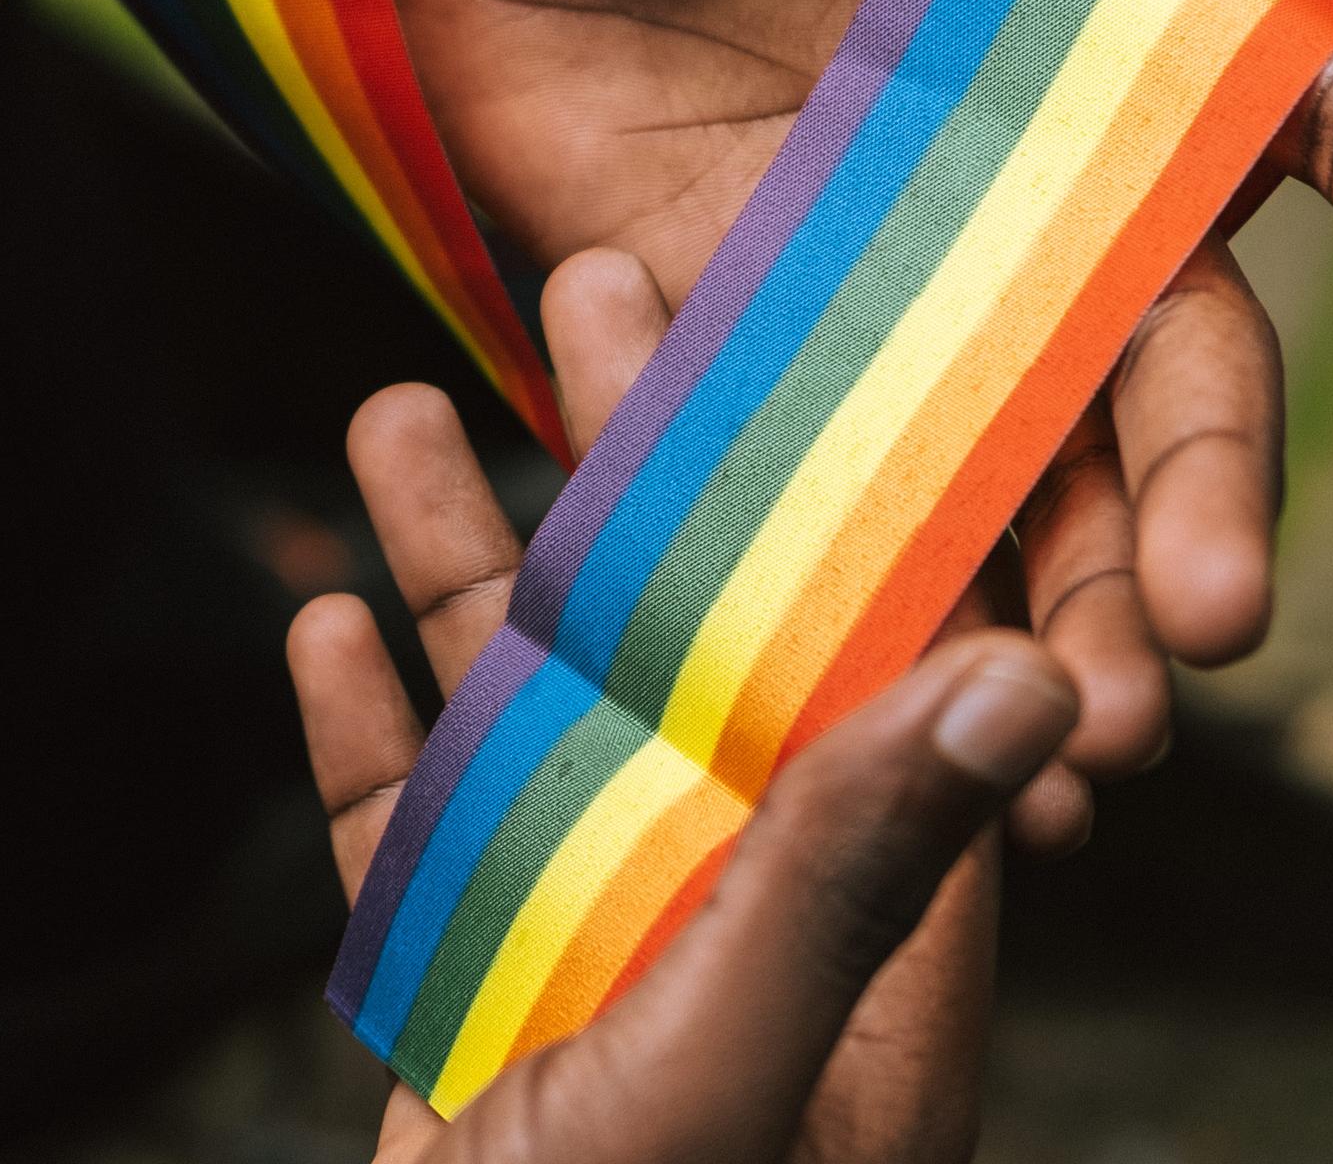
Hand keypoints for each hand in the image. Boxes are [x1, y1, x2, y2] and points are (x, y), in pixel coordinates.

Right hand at [296, 252, 1077, 1162]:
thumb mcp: (748, 1059)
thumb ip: (862, 867)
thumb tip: (1021, 674)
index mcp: (861, 915)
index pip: (858, 638)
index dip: (817, 466)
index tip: (770, 304)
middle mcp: (741, 908)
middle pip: (682, 630)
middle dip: (623, 459)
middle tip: (571, 272)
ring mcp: (593, 956)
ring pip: (523, 714)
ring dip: (456, 562)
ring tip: (381, 398)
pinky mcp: (469, 1015)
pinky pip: (410, 845)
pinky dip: (363, 736)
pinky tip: (312, 619)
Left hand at [365, 0, 1332, 820]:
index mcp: (1107, 0)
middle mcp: (1036, 169)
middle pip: (1189, 361)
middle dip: (1216, 495)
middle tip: (1209, 623)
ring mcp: (896, 287)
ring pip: (1039, 479)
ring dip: (1074, 613)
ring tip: (1086, 745)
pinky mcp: (744, 359)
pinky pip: (838, 507)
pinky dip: (879, 617)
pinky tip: (892, 729)